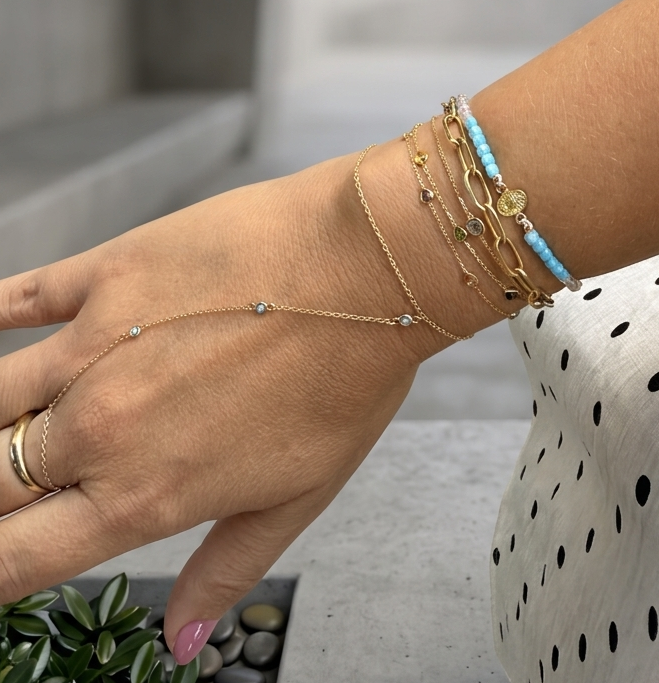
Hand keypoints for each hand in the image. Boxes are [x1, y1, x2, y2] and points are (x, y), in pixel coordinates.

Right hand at [0, 147, 454, 660]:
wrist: (366, 273)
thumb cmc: (345, 380)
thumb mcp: (300, 496)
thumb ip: (228, 570)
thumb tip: (184, 641)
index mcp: (145, 493)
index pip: (13, 561)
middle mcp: (102, 427)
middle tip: (10, 485)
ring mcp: (96, 343)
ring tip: (3, 431)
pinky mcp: (109, 272)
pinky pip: (14, 297)